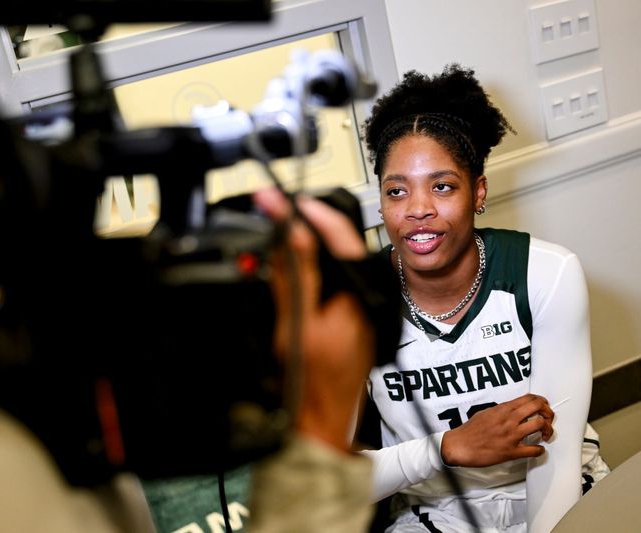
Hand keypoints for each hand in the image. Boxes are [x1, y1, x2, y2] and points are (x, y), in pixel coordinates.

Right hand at [254, 188, 374, 451]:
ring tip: (278, 225)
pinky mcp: (348, 318)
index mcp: (361, 292)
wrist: (321, 422)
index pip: (339, 235)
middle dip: (305, 222)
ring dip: (306, 244)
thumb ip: (296, 272)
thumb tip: (291, 231)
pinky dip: (309, 269)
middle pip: (337, 245)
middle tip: (275, 206)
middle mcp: (366, 296)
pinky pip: (330, 282)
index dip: (309, 212)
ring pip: (333, 263)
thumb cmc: (312, 381)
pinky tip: (289, 264)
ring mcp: (358, 308)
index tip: (282, 198)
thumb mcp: (297, 320)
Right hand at [440, 394, 553, 466]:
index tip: (544, 406)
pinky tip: (538, 449)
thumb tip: (511, 411)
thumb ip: (501, 411)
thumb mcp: (485, 413)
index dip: (542, 401)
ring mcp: (511, 435)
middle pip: (538, 407)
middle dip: (549, 412)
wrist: (460, 445)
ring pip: (539, 425)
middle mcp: (509, 419)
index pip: (529, 398)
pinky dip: (540, 450)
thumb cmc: (470, 431)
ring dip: (548, 430)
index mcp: (503, 409)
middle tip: (549, 419)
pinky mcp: (511, 451)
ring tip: (545, 435)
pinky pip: (533, 450)